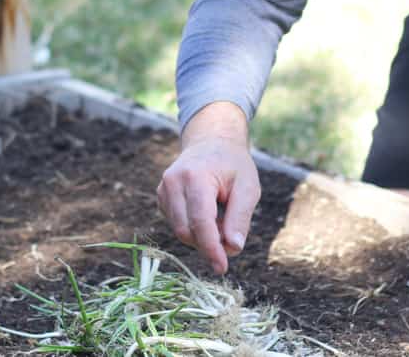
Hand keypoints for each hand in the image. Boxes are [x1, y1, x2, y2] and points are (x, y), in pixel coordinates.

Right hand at [156, 102, 259, 274]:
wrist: (212, 141)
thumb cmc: (233, 164)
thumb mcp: (248, 186)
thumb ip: (240, 217)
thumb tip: (233, 248)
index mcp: (194, 177)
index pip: (200, 222)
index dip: (211, 248)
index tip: (223, 267)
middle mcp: (172, 182)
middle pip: (186, 230)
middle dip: (208, 243)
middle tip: (231, 236)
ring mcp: (163, 189)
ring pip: (179, 230)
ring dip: (202, 236)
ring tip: (222, 218)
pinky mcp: (161, 196)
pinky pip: (176, 224)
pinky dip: (194, 228)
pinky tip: (209, 214)